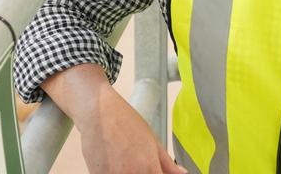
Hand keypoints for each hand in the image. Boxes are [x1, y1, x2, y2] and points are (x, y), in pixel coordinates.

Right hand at [41, 64, 185, 173]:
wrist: (97, 112)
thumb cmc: (124, 121)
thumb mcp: (153, 140)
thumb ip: (168, 163)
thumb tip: (182, 173)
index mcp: (149, 168)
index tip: (158, 172)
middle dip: (145, 173)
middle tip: (141, 165)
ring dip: (128, 172)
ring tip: (126, 161)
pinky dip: (115, 172)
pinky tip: (115, 162)